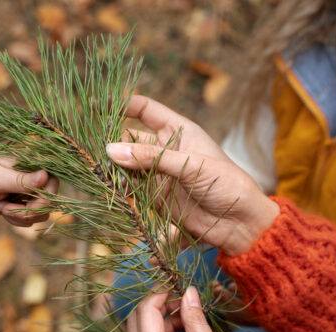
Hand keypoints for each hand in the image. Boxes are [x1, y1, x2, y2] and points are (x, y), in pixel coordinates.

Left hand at [0, 156, 58, 226]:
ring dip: (21, 217)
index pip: (52, 183)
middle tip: (5, 209)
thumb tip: (45, 176)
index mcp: (31, 166)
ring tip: (1, 207)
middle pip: (49, 202)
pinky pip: (31, 220)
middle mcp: (34, 180)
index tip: (27, 206)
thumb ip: (22, 180)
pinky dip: (16, 220)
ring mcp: (29, 194)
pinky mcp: (23, 206)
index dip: (44, 199)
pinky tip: (1, 210)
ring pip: (41, 214)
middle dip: (29, 211)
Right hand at [106, 95, 279, 255]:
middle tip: (96, 152)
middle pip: (131, 139)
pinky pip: (133, 189)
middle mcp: (166, 150)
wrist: (240, 222)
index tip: (98, 106)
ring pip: (128, 165)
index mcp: (179, 131)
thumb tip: (111, 150)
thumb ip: (151, 158)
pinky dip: (121, 189)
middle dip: (114, 143)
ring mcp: (160, 174)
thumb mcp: (190, 165)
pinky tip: (114, 189)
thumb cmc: (226, 183)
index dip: (123, 105)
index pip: (145, 110)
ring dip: (115, 168)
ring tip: (101, 172)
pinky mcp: (157, 197)